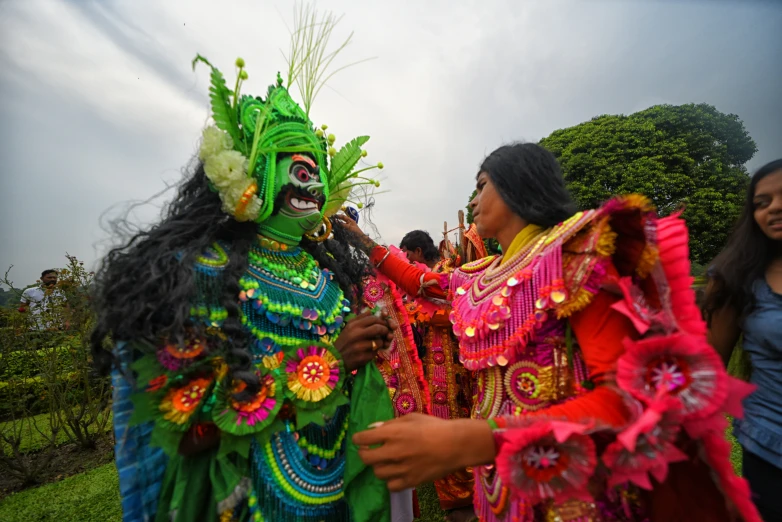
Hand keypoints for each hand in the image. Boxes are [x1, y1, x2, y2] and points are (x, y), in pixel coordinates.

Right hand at [333, 214, 374, 248]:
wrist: (360, 241)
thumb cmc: (357, 233)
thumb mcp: (350, 227)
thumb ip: (343, 225)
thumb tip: (336, 222)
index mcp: (350, 221)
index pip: (343, 217)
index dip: (338, 216)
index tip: (333, 216)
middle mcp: (347, 224)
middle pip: (340, 222)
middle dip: (336, 221)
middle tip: (330, 221)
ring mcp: (345, 229)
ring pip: (339, 227)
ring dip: (335, 226)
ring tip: (331, 226)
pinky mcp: (344, 234)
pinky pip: (340, 232)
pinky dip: (336, 231)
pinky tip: (333, 231)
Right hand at [334, 311, 393, 371]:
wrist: (334, 359)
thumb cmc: (343, 342)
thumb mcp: (348, 328)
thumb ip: (360, 319)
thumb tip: (371, 311)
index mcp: (353, 325)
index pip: (373, 318)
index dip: (381, 321)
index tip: (383, 324)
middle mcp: (356, 334)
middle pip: (378, 328)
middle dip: (385, 330)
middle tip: (385, 333)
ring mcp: (359, 346)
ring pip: (379, 341)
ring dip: (380, 343)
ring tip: (376, 344)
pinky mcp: (362, 357)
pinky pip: (375, 353)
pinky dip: (375, 352)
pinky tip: (369, 352)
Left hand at [352, 414, 495, 491]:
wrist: (455, 445)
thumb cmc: (434, 427)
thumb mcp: (411, 418)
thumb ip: (390, 424)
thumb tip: (372, 429)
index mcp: (392, 433)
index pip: (363, 438)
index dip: (358, 439)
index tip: (360, 440)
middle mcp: (393, 451)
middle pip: (366, 458)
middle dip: (364, 454)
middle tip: (369, 451)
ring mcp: (401, 468)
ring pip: (377, 473)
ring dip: (379, 466)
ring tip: (387, 461)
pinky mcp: (410, 481)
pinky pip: (391, 486)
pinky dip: (391, 480)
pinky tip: (397, 473)